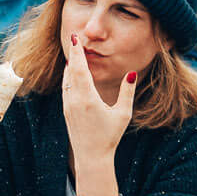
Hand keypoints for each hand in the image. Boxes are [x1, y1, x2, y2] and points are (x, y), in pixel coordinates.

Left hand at [60, 32, 133, 165]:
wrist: (91, 157)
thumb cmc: (109, 136)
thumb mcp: (123, 114)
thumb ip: (126, 92)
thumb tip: (132, 73)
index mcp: (87, 98)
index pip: (80, 69)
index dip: (77, 52)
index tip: (75, 38)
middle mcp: (74, 100)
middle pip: (71, 71)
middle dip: (73, 54)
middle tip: (74, 38)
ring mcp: (67, 106)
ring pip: (66, 80)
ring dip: (70, 65)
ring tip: (74, 52)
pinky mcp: (66, 111)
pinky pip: (65, 88)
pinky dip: (68, 77)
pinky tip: (72, 72)